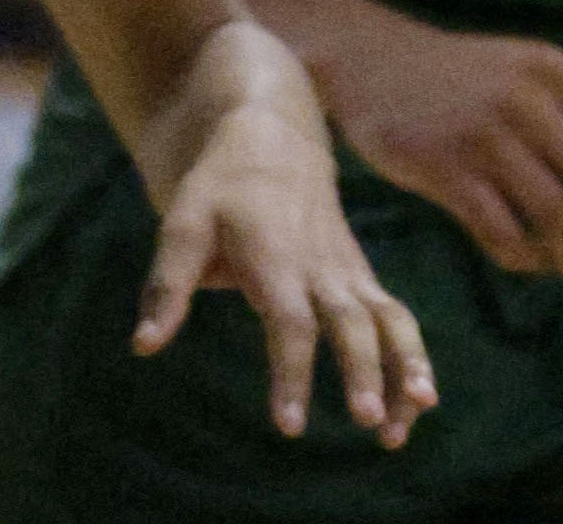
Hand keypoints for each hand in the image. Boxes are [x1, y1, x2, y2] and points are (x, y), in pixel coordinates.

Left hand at [133, 42, 436, 445]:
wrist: (274, 136)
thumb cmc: (220, 187)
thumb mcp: (182, 223)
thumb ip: (167, 285)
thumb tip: (143, 347)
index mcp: (277, 256)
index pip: (290, 322)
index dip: (291, 373)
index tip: (289, 426)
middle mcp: (321, 266)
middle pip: (350, 322)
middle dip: (364, 370)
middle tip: (369, 419)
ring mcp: (347, 270)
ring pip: (388, 316)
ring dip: (407, 363)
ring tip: (418, 412)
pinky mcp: (360, 276)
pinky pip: (394, 317)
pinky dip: (411, 357)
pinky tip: (418, 402)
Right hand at [305, 0, 562, 281]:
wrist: (376, 62)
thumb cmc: (461, 76)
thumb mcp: (522, 68)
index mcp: (552, 68)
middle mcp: (526, 98)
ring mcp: (484, 135)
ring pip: (553, 209)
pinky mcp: (445, 171)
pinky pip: (501, 230)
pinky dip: (524, 255)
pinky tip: (528, 259)